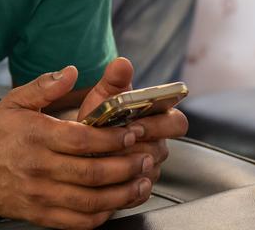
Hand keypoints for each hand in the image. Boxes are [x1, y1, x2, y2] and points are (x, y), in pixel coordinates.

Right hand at [0, 66, 155, 228]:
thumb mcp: (14, 102)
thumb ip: (44, 86)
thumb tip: (72, 71)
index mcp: (36, 136)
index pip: (83, 139)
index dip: (112, 138)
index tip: (132, 133)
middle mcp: (39, 168)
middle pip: (92, 172)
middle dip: (126, 166)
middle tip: (146, 158)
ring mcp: (39, 195)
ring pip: (90, 200)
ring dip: (122, 194)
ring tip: (142, 183)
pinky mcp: (39, 215)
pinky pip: (77, 222)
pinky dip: (101, 215)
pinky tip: (115, 204)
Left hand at [77, 58, 188, 196]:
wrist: (77, 146)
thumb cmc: (97, 118)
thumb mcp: (103, 97)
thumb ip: (114, 80)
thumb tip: (122, 62)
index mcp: (158, 119)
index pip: (177, 122)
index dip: (159, 124)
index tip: (136, 124)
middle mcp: (158, 144)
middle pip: (162, 149)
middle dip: (139, 147)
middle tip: (118, 144)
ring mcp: (150, 169)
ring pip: (148, 172)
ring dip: (126, 166)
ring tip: (104, 160)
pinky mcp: (138, 190)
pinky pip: (137, 192)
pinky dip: (120, 185)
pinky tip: (104, 179)